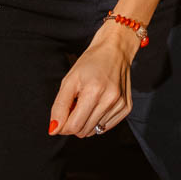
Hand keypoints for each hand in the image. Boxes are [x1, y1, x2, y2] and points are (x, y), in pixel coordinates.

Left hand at [49, 23, 136, 137]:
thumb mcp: (69, 80)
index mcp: (94, 91)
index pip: (74, 126)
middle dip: (75, 121)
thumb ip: (59, 106)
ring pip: (94, 131)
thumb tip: (54, 130)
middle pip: (83, 131)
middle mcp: (110, 100)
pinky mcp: (127, 108)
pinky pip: (106, 127)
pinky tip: (99, 104)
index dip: (63, 124)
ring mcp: (121, 104)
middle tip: (77, 103)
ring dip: (87, 120)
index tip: (64, 112)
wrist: (115, 49)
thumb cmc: (90, 62)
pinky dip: (98, 119)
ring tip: (89, 101)